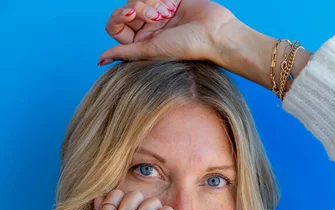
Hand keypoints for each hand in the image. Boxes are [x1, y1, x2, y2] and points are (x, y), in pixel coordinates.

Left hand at [98, 0, 237, 64]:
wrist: (214, 33)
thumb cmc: (187, 46)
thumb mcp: (151, 50)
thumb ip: (125, 52)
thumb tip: (100, 60)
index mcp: (140, 44)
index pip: (115, 27)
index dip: (119, 17)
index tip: (131, 14)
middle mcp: (147, 30)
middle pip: (126, 10)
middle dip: (139, 8)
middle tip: (158, 16)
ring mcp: (158, 15)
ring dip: (151, 1)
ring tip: (168, 12)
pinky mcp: (169, 0)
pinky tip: (173, 5)